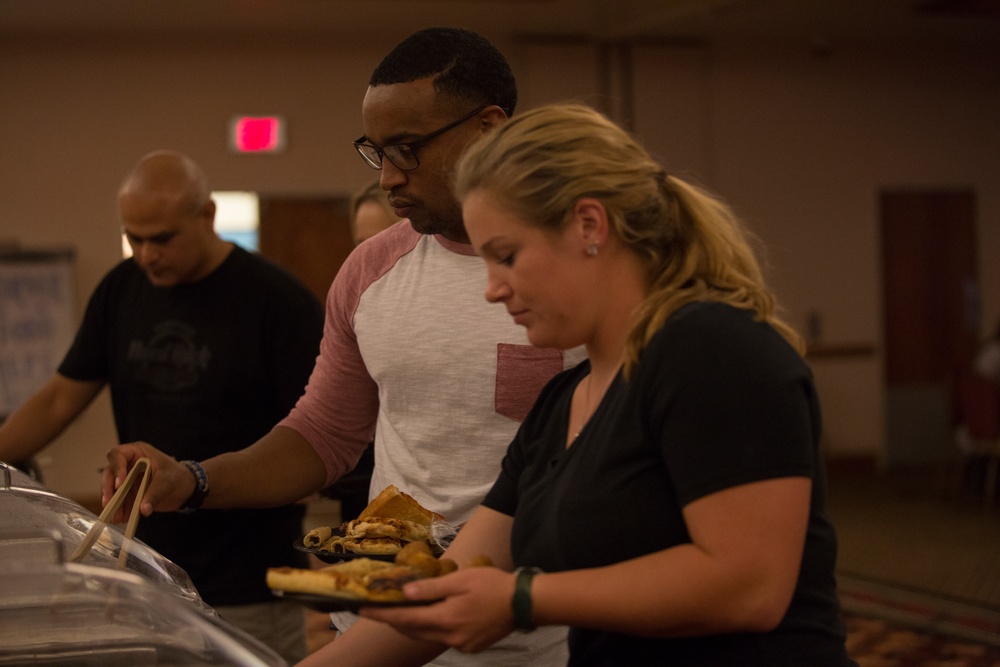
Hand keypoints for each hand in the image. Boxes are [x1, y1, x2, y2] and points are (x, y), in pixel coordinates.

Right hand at [102, 442, 193, 520]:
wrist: (185, 489)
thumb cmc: (178, 477)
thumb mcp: (167, 482)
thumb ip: (155, 494)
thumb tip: (143, 509)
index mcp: (138, 452)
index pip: (118, 455)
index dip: (116, 468)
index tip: (118, 484)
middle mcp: (128, 463)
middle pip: (110, 473)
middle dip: (108, 490)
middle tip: (108, 504)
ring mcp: (127, 478)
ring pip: (113, 489)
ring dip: (113, 504)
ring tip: (116, 518)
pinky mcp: (129, 492)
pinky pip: (120, 500)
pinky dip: (121, 509)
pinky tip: (123, 518)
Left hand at [360, 567, 516, 652]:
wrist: (523, 603)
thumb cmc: (493, 585)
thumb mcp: (461, 580)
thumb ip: (432, 588)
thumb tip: (405, 592)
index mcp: (446, 619)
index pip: (405, 619)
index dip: (382, 614)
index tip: (362, 609)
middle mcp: (450, 637)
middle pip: (413, 631)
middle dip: (394, 620)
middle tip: (377, 608)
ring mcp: (461, 644)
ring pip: (428, 635)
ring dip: (413, 624)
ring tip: (401, 610)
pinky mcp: (470, 646)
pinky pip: (443, 638)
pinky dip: (433, 627)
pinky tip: (434, 616)